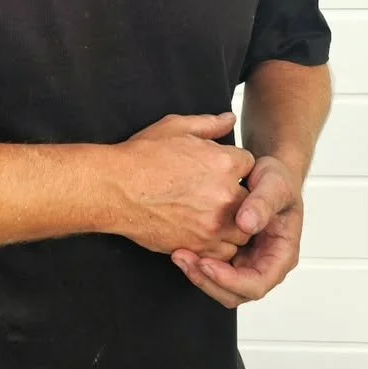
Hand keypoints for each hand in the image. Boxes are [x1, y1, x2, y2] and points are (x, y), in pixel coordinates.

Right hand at [110, 112, 255, 260]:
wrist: (115, 188)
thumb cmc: (142, 156)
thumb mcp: (176, 127)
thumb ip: (209, 123)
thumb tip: (230, 118)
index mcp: (223, 162)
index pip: (250, 165)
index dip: (236, 166)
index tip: (221, 170)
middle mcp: (225, 194)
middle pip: (252, 199)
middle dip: (239, 194)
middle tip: (216, 193)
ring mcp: (214, 224)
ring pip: (244, 229)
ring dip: (234, 222)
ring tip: (212, 213)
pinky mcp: (200, 246)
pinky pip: (226, 251)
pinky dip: (220, 243)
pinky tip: (204, 231)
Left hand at [170, 155, 301, 307]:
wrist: (266, 173)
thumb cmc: (277, 179)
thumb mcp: (275, 185)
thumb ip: (263, 203)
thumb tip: (246, 224)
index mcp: (281, 255)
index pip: (257, 283)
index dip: (231, 281)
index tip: (208, 264)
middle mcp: (263, 264)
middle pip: (235, 293)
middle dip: (208, 281)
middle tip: (185, 260)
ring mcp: (246, 262)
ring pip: (220, 286)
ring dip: (198, 275)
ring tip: (178, 254)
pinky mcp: (230, 255)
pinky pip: (212, 270)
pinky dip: (196, 263)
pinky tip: (181, 247)